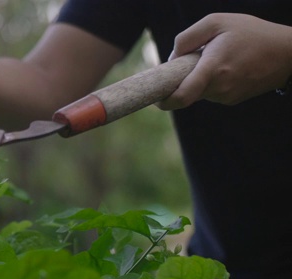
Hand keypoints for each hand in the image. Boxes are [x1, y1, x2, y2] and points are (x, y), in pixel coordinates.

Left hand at [159, 13, 291, 109]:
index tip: (155, 97)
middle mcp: (219, 88)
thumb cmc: (251, 32)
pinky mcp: (232, 100)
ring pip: (198, 92)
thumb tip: (172, 58)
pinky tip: (226, 66)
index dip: (164, 100)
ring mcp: (227, 97)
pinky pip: (211, 92)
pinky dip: (210, 81)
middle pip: (186, 92)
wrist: (288, 52)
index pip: (182, 96)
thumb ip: (187, 38)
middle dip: (180, 80)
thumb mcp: (217, 22)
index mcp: (213, 69)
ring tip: (216, 58)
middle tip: (188, 62)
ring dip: (197, 79)